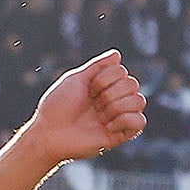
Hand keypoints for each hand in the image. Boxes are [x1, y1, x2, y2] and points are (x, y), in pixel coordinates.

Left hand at [29, 49, 149, 164]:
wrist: (49, 134)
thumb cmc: (57, 107)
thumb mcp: (75, 79)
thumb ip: (97, 66)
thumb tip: (117, 54)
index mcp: (104, 87)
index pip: (122, 71)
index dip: (104, 79)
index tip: (88, 90)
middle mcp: (114, 101)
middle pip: (133, 84)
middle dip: (110, 92)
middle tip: (94, 104)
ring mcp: (118, 118)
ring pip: (139, 101)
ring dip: (117, 106)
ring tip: (100, 116)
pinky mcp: (120, 135)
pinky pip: (141, 122)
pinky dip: (125, 120)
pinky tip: (107, 126)